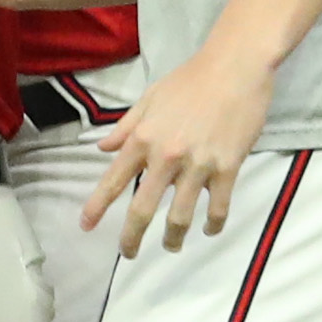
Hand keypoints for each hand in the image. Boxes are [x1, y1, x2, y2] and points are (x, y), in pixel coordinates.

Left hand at [87, 40, 270, 256]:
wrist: (235, 67)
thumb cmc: (191, 78)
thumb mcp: (149, 98)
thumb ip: (125, 127)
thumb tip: (102, 148)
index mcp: (143, 139)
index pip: (114, 180)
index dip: (97, 208)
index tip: (86, 226)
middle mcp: (165, 157)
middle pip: (142, 210)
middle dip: (131, 239)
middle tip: (128, 253)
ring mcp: (197, 165)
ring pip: (180, 217)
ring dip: (173, 239)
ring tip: (171, 247)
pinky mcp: (227, 168)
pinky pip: (217, 207)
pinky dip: (212, 225)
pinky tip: (209, 230)